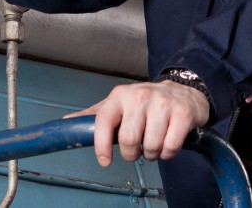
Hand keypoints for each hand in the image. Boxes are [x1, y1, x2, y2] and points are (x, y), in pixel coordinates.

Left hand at [66, 81, 210, 166]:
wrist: (183, 92)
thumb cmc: (147, 102)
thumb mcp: (119, 103)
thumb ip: (95, 115)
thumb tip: (68, 122)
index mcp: (120, 95)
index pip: (104, 120)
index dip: (101, 144)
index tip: (104, 160)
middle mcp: (140, 96)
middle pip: (129, 140)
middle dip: (132, 154)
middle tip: (137, 150)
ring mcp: (162, 103)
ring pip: (151, 146)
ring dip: (152, 154)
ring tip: (153, 144)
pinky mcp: (182, 114)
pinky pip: (170, 147)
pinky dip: (168, 153)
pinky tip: (167, 142)